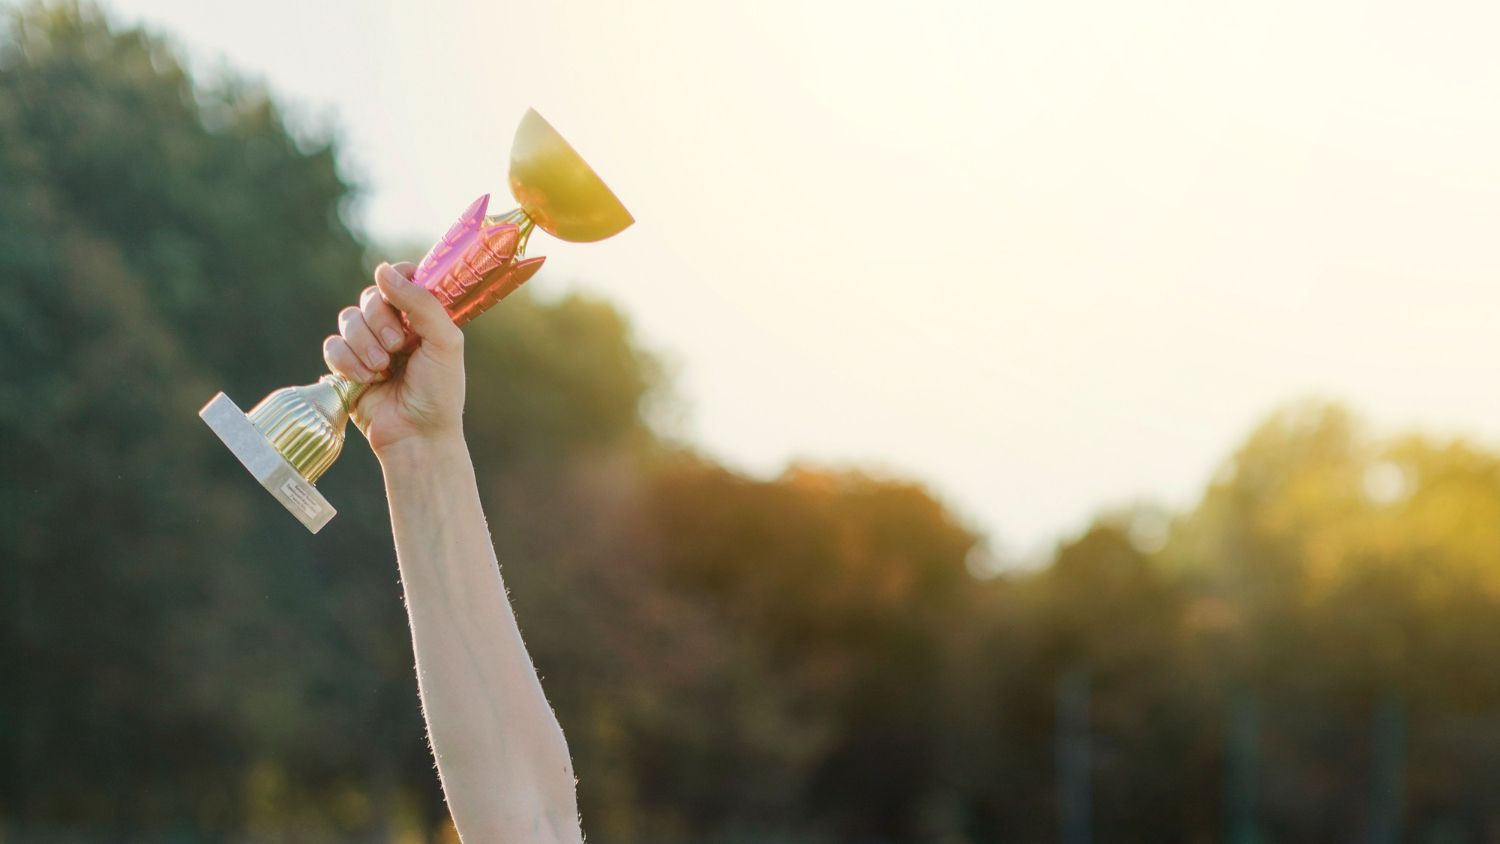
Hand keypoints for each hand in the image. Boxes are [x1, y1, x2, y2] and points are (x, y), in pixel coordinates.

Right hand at [323, 261, 465, 456]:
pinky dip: (347, 361)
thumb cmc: (439, 393)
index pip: (402, 278)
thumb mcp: (444, 343)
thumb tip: (383, 270)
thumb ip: (421, 303)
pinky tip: (365, 380)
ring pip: (347, 320)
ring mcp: (369, 345)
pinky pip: (332, 346)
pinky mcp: (347, 366)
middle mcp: (395, 326)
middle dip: (379, 321)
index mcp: (422, 317)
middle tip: (397, 347)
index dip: (397, 278)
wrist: (417, 436)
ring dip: (363, 345)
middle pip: (370, 297)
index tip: (397, 289)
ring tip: (382, 370)